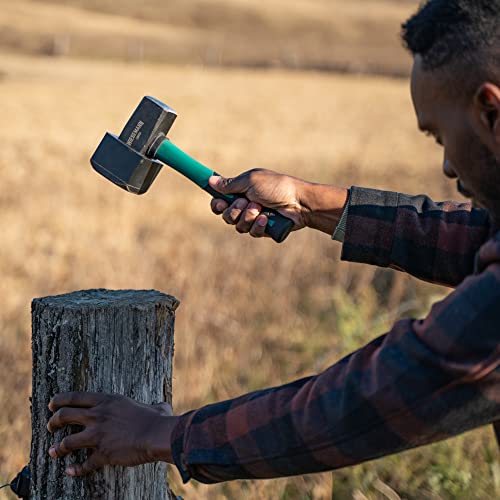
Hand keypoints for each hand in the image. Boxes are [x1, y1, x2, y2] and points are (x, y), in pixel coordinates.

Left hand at [47, 392, 177, 476]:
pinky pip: (83, 464)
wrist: (156, 435)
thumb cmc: (157, 419)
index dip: (59, 400)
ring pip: (67, 442)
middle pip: (64, 416)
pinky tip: (71, 471)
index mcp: (107, 401)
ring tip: (54, 451)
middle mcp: (98, 416)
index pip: (75, 397)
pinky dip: (75, 469)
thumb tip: (163, 407)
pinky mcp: (102, 454)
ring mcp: (98, 435)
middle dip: (53, 422)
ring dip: (58, 448)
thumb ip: (152, 406)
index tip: (52, 405)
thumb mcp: (152, 406)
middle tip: (51, 426)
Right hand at [209, 169, 309, 237]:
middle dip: (235, 210)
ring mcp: (255, 218)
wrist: (299, 201)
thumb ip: (230, 184)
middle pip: (227, 216)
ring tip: (260, 209)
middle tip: (246, 202)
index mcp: (241, 192)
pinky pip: (252, 232)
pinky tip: (266, 218)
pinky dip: (258, 225)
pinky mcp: (264, 229)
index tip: (219, 204)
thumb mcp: (250, 181)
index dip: (217, 205)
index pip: (221, 202)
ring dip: (247, 217)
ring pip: (238, 226)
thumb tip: (210, 180)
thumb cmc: (276, 187)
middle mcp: (246, 205)